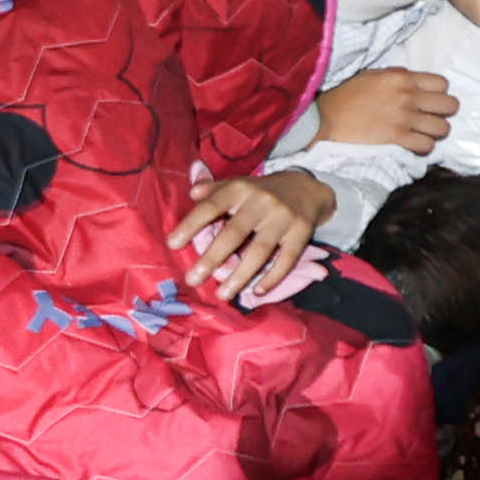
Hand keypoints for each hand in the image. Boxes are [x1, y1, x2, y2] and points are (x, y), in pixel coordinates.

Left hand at [173, 167, 325, 306]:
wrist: (306, 187)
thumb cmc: (260, 192)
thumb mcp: (237, 185)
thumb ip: (213, 190)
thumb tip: (192, 193)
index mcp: (240, 189)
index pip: (211, 206)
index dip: (191, 224)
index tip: (172, 244)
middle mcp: (262, 202)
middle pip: (234, 234)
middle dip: (211, 258)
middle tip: (192, 280)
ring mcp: (284, 218)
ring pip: (260, 252)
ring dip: (240, 276)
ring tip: (222, 294)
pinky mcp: (302, 232)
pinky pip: (287, 260)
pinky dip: (272, 278)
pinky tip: (257, 291)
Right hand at [311, 67, 457, 153]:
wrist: (323, 119)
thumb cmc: (342, 96)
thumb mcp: (369, 76)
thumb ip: (393, 76)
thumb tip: (409, 79)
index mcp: (401, 77)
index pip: (442, 84)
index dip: (438, 93)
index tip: (428, 100)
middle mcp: (408, 96)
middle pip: (450, 105)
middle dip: (442, 113)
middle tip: (429, 118)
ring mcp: (404, 118)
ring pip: (442, 128)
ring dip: (433, 132)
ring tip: (421, 133)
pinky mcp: (397, 138)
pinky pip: (427, 145)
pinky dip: (423, 147)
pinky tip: (412, 145)